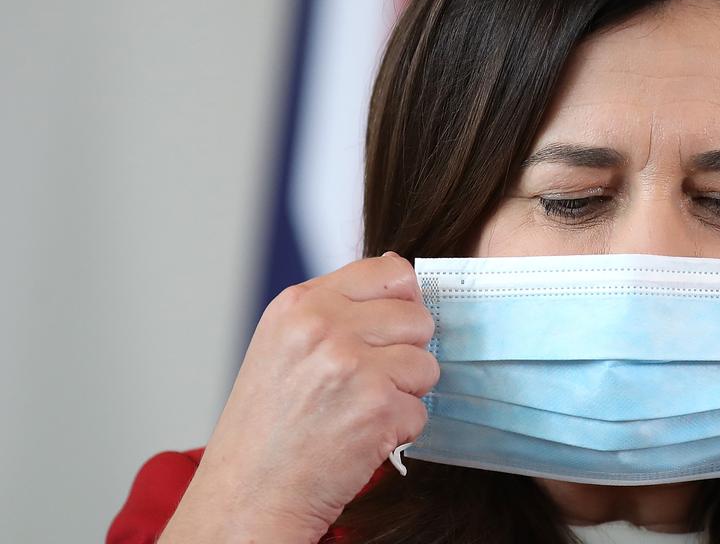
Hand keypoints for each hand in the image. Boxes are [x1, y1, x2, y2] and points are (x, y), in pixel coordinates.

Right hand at [161, 253, 437, 543]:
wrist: (248, 496)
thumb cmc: (265, 428)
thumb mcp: (284, 345)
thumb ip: (339, 305)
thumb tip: (399, 269)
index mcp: (300, 305)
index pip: (390, 272)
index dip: (402, 303)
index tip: (387, 328)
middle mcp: (324, 328)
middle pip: (417, 318)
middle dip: (404, 353)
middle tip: (365, 383)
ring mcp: (352, 366)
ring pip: (426, 364)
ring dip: (403, 394)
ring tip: (358, 411)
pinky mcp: (377, 407)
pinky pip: (421, 409)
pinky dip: (398, 431)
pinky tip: (359, 438)